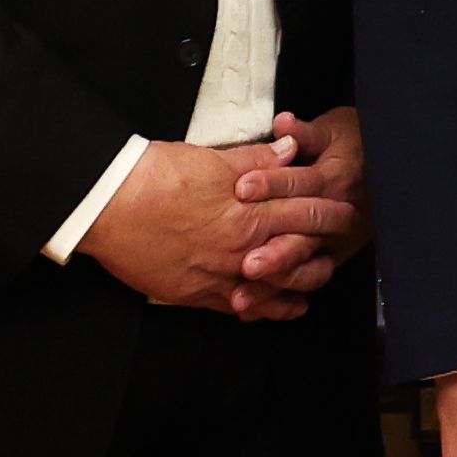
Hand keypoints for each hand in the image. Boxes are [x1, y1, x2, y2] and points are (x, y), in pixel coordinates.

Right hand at [78, 139, 318, 314]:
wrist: (107, 206)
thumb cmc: (156, 176)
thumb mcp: (211, 159)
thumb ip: (256, 159)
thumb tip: (290, 148)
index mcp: (250, 211)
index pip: (306, 213)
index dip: (332, 212)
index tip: (349, 210)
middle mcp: (242, 249)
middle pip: (299, 255)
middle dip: (325, 252)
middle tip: (341, 248)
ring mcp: (220, 275)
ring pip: (276, 288)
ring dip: (301, 285)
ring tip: (317, 279)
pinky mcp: (196, 294)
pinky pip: (240, 307)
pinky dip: (264, 309)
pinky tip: (277, 309)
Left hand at [225, 104, 368, 321]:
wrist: (392, 164)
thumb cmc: (355, 144)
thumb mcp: (334, 130)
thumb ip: (305, 132)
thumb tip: (283, 123)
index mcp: (334, 179)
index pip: (300, 183)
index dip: (271, 185)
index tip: (241, 188)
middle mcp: (337, 214)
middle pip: (304, 235)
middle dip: (275, 252)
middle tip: (247, 264)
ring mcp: (336, 240)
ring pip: (304, 265)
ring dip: (274, 284)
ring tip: (244, 298)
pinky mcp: (334, 256)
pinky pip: (306, 281)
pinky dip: (280, 298)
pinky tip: (254, 310)